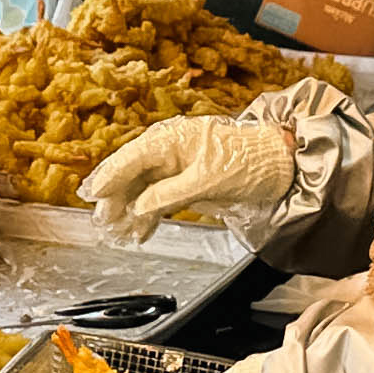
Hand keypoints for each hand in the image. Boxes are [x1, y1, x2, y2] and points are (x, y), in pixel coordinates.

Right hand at [79, 114, 302, 243]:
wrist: (280, 165)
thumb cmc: (248, 162)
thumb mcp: (207, 181)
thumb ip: (168, 194)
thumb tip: (139, 208)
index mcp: (172, 140)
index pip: (131, 157)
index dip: (109, 176)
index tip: (93, 194)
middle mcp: (169, 149)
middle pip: (132, 173)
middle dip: (116, 198)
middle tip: (104, 221)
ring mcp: (176, 165)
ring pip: (142, 187)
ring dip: (130, 210)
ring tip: (119, 232)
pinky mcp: (185, 180)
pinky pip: (158, 196)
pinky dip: (149, 214)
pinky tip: (141, 231)